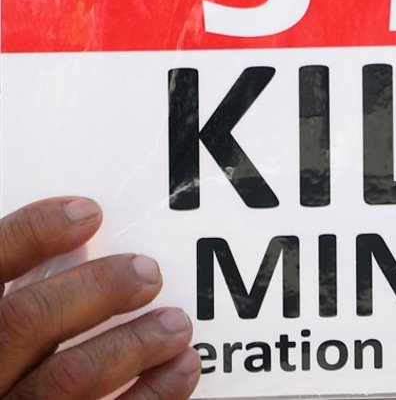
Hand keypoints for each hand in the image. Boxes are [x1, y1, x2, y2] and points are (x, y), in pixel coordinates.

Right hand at [0, 197, 199, 398]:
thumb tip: (81, 238)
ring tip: (175, 325)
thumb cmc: (8, 362)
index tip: (89, 212)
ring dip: (134, 345)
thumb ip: (18, 290)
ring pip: (68, 377)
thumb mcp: (0, 320)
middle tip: (148, 274)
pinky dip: (150, 395)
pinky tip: (179, 371)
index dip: (36, 231)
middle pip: (29, 320)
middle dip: (97, 289)